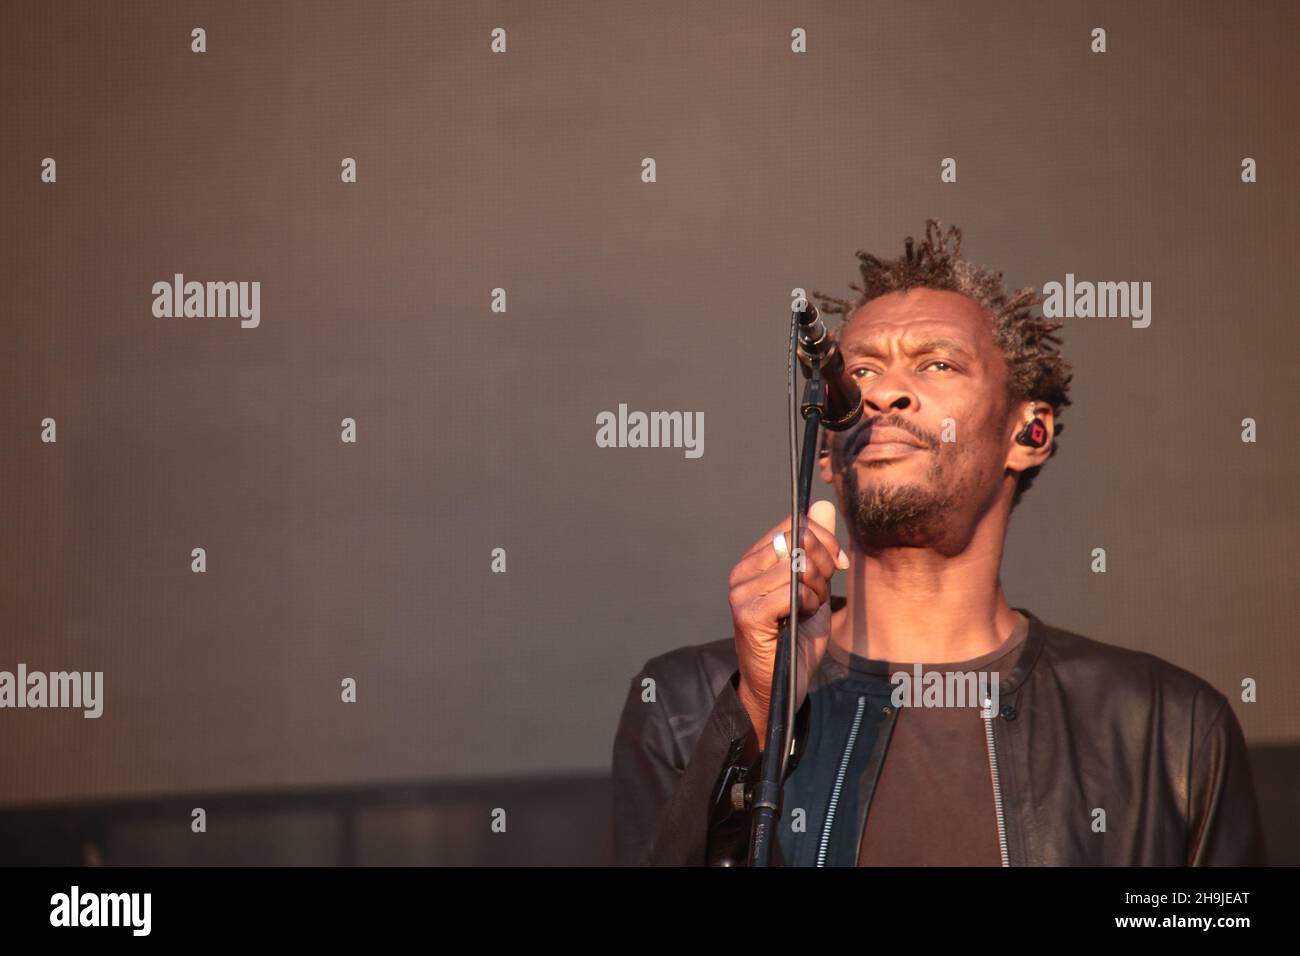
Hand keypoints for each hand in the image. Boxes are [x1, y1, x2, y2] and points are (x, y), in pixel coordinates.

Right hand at [728, 500, 847, 744]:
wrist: (781, 684)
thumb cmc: (796, 637)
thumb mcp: (815, 586)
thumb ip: (818, 547)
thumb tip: (823, 504)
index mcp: (754, 560)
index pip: (795, 524)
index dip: (824, 539)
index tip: (838, 563)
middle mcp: (742, 571)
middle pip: (799, 540)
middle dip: (824, 565)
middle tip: (821, 593)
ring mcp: (741, 592)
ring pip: (798, 565)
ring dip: (816, 589)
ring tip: (808, 609)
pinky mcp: (748, 614)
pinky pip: (793, 591)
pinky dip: (807, 604)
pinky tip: (799, 619)